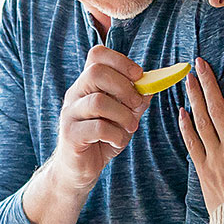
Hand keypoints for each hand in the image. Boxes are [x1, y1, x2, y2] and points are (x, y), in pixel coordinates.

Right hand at [51, 46, 148, 193]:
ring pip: (98, 101)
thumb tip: (153, 84)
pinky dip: (116, 135)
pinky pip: (97, 128)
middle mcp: (75, 94)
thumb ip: (136, 100)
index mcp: (87, 84)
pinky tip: (117, 142)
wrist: (80, 169)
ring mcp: (70, 114)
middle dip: (124, 87)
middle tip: (137, 105)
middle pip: (96, 72)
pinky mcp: (70, 134)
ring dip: (123, 115)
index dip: (121, 61)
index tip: (139, 76)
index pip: (97, 55)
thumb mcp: (124, 116)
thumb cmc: (102, 139)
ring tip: (130, 127)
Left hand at [178, 57, 223, 209]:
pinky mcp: (203, 168)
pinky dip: (185, 126)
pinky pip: (192, 142)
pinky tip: (181, 110)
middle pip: (218, 107)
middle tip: (199, 63)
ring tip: (188, 79)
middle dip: (208, 82)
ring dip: (194, 97)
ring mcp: (216, 156)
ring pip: (202, 121)